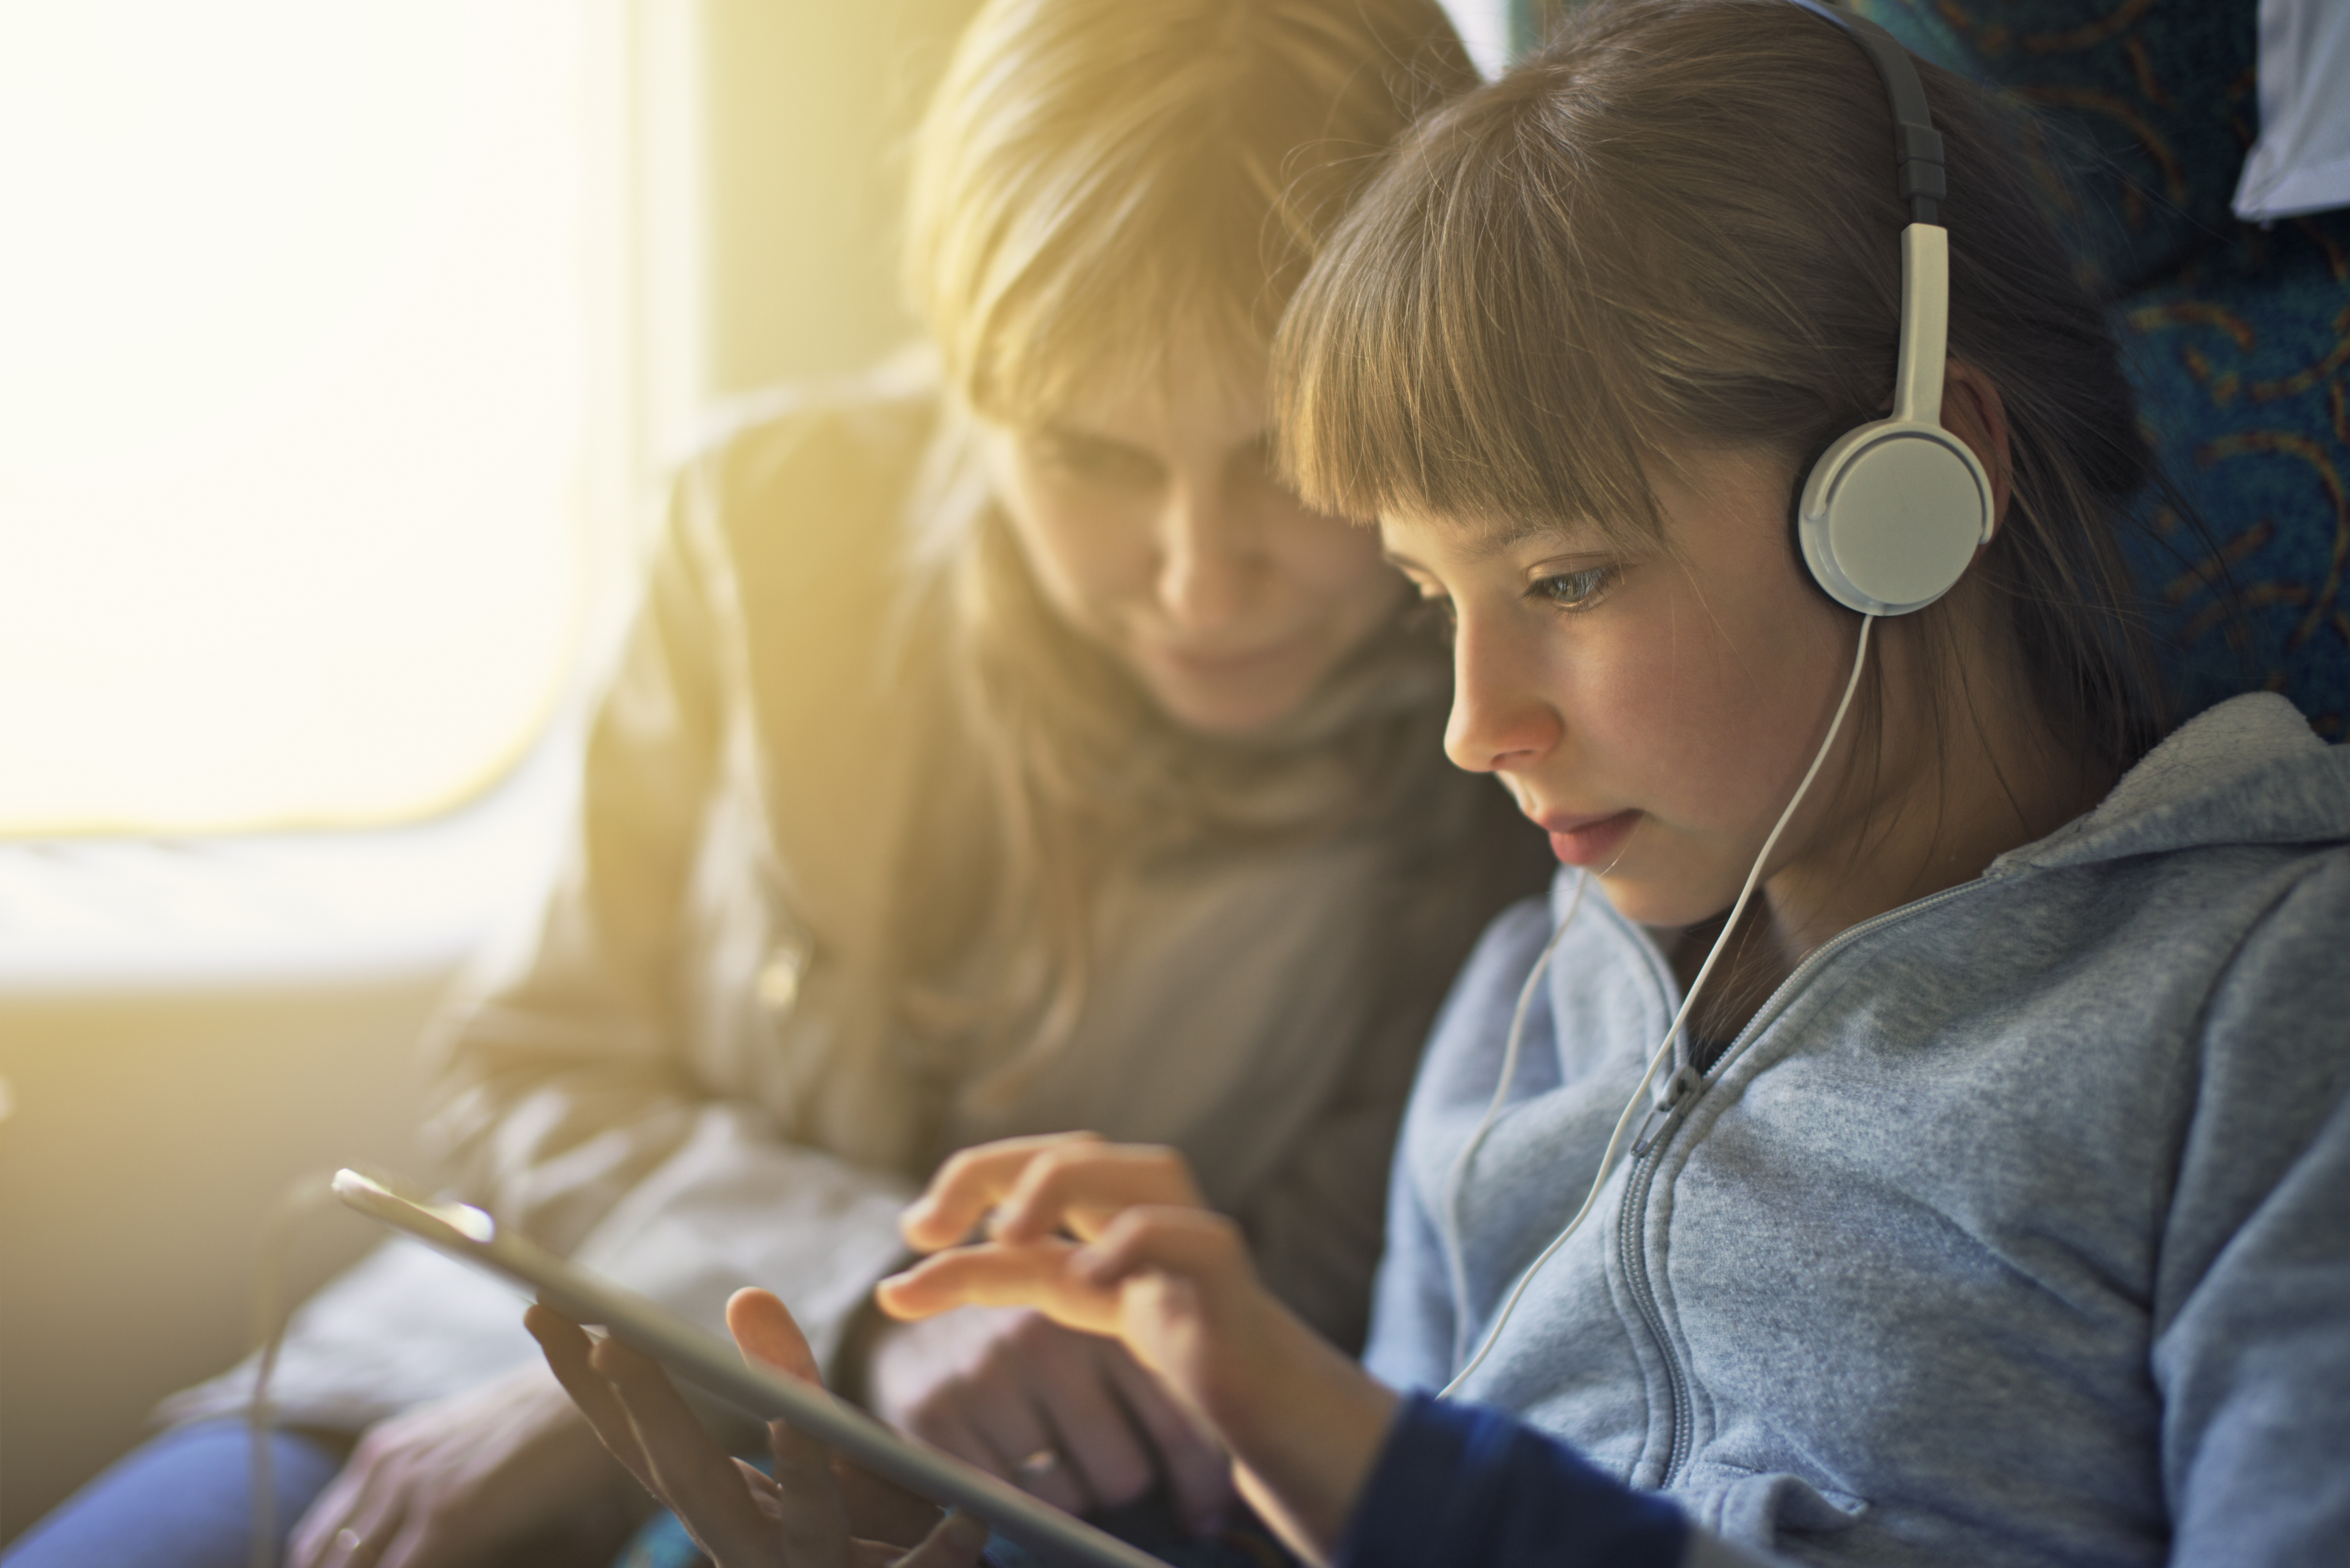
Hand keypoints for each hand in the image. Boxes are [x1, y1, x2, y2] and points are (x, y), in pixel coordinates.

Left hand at [288, 1360, 637, 1567]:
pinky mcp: (448, 1516)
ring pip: (351, 1567)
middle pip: (322, 1560)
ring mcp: (414, 1489)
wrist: (596, 1384)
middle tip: (393, 1567)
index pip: (315, 1544)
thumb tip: (398, 1548)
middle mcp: (385, 1467)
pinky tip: (450, 1567)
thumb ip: (419, 1497)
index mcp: (381, 1454)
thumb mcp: (461, 1454)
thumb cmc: (542, 1425)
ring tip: (421, 1564)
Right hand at [528, 1290, 988, 1567]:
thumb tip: (746, 1296)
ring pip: (806, 1535)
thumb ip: (789, 1378)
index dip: (593, 1388)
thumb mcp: (828, 1448)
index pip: (647, 1445)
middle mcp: (755, 1549)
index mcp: (731, 1510)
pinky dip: (937, 1555)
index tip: (544, 1311)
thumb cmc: (864, 1532)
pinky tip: (965, 1527)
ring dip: (803, 1480)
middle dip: (654, 1414)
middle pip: (695, 1485)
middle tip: (614, 1339)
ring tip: (796, 1419)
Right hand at [864, 1304, 1234, 1531]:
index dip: (1200, 1487)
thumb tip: (1216, 1503)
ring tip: (1054, 1466)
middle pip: (1123, 1475)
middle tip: (1110, 1478)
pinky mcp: (934, 1412)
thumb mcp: (1097, 1334)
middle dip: (1125, 1490)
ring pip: (1064, 1497)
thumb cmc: (1034, 1341)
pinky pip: (1001, 1503)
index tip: (1204, 1519)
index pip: (1176, 1425)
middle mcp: (1042, 1338)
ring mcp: (985, 1375)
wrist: (923, 1315)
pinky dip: (1013, 1507)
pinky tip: (1012, 1477)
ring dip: (1069, 1500)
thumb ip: (1156, 1383)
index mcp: (1101, 1313)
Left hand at [878, 1134, 1398, 1563]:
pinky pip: (1183, 1233)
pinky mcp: (1223, 1262)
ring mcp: (1191, 1221)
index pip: (1028, 1156)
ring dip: (1063, 1186)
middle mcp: (1147, 1191)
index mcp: (1102, 1191)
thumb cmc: (1151, 1317)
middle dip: (995, 1173)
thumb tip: (887, 1291)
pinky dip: (1130, 1246)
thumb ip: (978, 1280)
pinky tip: (1089, 1281)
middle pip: (1072, 1148)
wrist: (1241, 1376)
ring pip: (1141, 1167)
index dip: (966, 1179)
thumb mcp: (1051, 1291)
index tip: (915, 1231)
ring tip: (1009, 1234)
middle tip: (933, 1229)